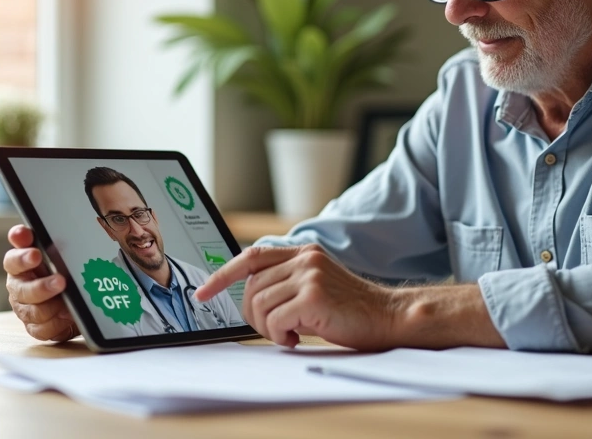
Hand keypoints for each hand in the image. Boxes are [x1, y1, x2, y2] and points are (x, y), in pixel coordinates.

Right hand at [4, 225, 78, 341]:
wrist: (74, 300)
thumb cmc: (62, 270)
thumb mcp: (59, 253)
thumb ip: (48, 240)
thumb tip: (39, 233)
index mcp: (20, 265)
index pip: (13, 259)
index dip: (22, 257)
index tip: (36, 254)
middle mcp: (18, 287)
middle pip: (21, 290)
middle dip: (41, 286)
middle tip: (60, 281)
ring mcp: (24, 309)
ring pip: (32, 312)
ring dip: (50, 307)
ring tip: (67, 303)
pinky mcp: (34, 328)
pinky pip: (41, 329)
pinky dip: (56, 323)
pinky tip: (67, 317)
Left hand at [195, 244, 400, 349]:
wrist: (388, 318)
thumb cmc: (351, 311)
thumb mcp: (315, 287)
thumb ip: (286, 283)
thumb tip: (249, 297)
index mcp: (304, 252)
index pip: (251, 256)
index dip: (223, 274)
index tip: (203, 292)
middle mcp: (305, 259)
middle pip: (250, 287)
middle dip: (252, 315)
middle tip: (273, 330)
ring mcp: (309, 275)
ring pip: (259, 304)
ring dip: (267, 328)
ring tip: (289, 334)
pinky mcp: (313, 296)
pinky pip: (273, 321)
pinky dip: (278, 336)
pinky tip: (296, 338)